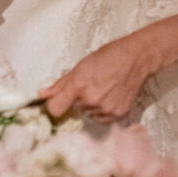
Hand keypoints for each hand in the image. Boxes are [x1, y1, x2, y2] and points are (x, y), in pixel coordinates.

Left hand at [40, 33, 154, 122]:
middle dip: (77, 101)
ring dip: (91, 106)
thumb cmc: (108, 57)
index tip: (58, 102)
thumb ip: (60, 84)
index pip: (55, 109)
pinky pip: (102, 119)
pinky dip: (104, 111)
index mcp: (79, 85)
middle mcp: (91, 100)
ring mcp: (105, 109)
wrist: (136, 58)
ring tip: (103, 89)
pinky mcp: (118, 114)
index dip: (54, 106)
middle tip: (90, 86)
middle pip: (73, 111)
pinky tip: (111, 96)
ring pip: (88, 115)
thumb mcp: (81, 66)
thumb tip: (42, 94)